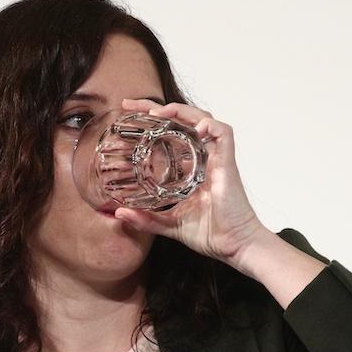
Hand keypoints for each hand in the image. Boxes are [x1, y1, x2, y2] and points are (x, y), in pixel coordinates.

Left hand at [115, 98, 267, 269]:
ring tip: (159, 112)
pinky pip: (224, 133)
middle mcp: (204, 158)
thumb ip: (145, 219)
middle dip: (158, 108)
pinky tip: (197, 129)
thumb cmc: (210, 234)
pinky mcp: (228, 162)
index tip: (128, 115)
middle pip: (183, 120)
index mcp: (191, 167)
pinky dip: (211, 126)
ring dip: (181, 111)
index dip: (151, 121)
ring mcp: (216, 158)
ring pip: (203, 119)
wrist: (233, 245)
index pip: (171, 134)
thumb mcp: (168, 224)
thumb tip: (119, 214)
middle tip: (132, 106)